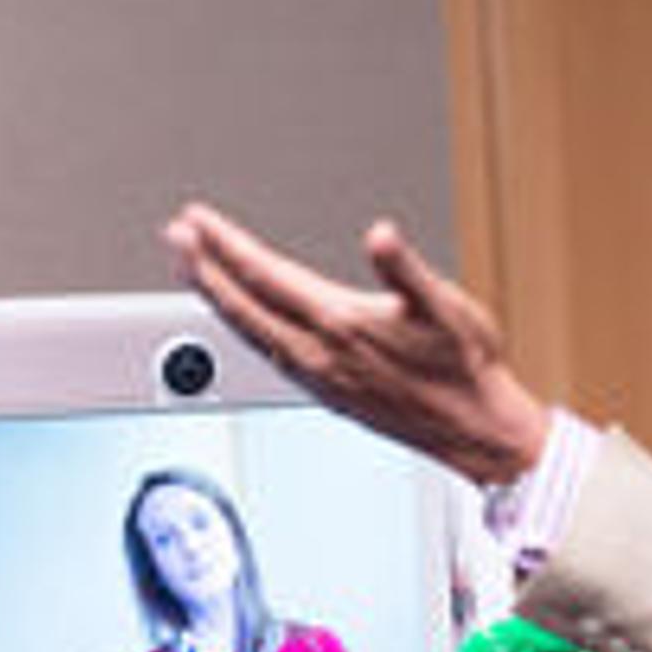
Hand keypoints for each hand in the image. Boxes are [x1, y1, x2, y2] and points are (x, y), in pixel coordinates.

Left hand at [162, 204, 553, 482]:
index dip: (226, 245)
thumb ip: (406, 270)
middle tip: (174, 237)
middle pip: (242, 304)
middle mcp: (317, 353)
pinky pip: (266, 353)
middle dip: (203, 268)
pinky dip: (243, 328)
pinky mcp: (324, 392)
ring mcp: (316, 376)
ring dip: (217, 297)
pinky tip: (241, 320)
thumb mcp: (446, 306)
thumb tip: (381, 237)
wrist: (476, 431)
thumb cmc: (466, 369)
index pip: (265, 275)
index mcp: (339, 323)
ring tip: (194, 271)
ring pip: (249, 331)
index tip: (196, 220)